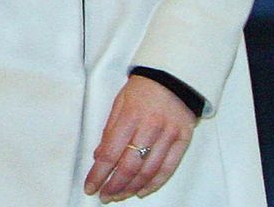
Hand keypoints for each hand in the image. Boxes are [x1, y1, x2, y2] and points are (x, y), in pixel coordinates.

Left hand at [84, 74, 196, 200]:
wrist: (173, 77)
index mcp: (129, 116)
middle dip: (114, 185)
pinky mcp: (182, 142)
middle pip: (129, 165)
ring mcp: (168, 136)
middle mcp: (149, 127)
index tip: (90, 185)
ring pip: (148, 171)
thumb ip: (110, 129)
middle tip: (104, 195)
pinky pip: (167, 169)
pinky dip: (154, 183)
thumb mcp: (119, 102)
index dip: (99, 173)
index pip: (110, 152)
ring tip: (119, 195)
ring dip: (131, 187)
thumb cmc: (143, 88)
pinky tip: (141, 190)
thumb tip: (99, 155)